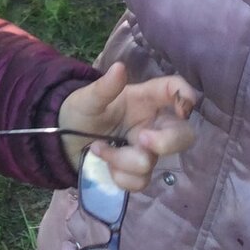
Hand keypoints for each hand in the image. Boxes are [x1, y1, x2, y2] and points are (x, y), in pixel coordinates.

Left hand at [58, 62, 196, 190]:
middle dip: (166, 142)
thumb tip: (119, 68)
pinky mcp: (138, 172)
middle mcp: (152, 124)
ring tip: (98, 148)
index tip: (183, 107)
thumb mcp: (87, 98)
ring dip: (121, 159)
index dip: (184, 94)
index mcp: (145, 99)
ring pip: (151, 162)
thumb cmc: (82, 112)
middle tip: (142, 139)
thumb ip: (104, 87)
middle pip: (183, 135)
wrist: (65, 142)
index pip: (173, 89)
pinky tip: (105, 165)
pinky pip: (139, 181)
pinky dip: (118, 175)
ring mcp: (147, 150)